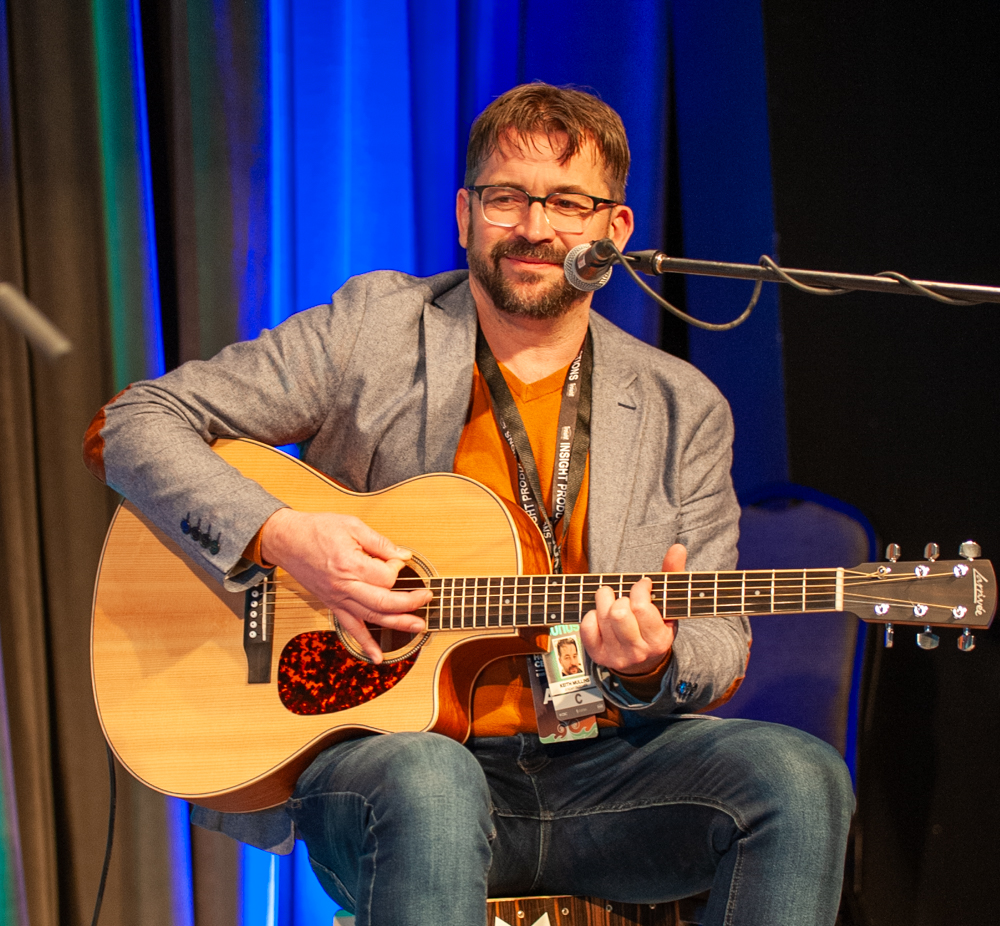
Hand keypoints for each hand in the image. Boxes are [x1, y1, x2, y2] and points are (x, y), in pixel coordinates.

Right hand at [260, 508, 431, 663]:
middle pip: (383, 602)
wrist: (287, 541)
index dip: (397, 568)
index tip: (396, 559)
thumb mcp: (352, 525)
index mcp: (349, 564)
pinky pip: (350, 628)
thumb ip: (380, 542)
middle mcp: (344, 586)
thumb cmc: (317, 529)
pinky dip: (364, 644)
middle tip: (427, 598)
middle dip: (409, 603)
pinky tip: (377, 657)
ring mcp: (337, 599)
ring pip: (371, 617)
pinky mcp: (332, 605)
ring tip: (419, 627)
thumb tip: (403, 555)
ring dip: (397, 624)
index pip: (386, 576)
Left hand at [579, 543, 686, 674]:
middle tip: (624, 596)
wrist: (643, 661)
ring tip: (612, 600)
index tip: (642, 585)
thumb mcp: (668, 604)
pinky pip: (587, 626)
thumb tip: (678, 548)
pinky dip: (591, 615)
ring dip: (604, 600)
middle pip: (618, 613)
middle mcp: (637, 651)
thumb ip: (673, 574)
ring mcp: (616, 655)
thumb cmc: (655, 625)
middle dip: (620, 597)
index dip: (639, 588)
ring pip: (601, 617)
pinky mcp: (598, 654)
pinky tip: (601, 615)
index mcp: (658, 640)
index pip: (641, 607)